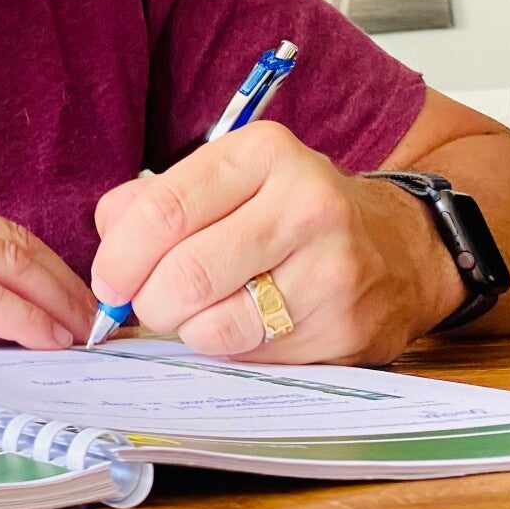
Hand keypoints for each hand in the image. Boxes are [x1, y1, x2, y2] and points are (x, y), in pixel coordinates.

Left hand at [89, 122, 463, 364]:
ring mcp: (331, 269)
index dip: (120, 256)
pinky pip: (252, 355)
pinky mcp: (345, 327)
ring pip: (214, 325)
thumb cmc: (290, 212)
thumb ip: (154, 200)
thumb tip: (109, 239)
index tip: (108, 281)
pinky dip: (226, 349)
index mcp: (263, 153)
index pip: (164, 210)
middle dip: (147, 302)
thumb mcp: (228, 179)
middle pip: (185, 274)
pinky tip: (239, 324)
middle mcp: (305, 204)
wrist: (400, 248)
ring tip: (193, 314)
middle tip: (145, 305)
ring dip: (184, 331)